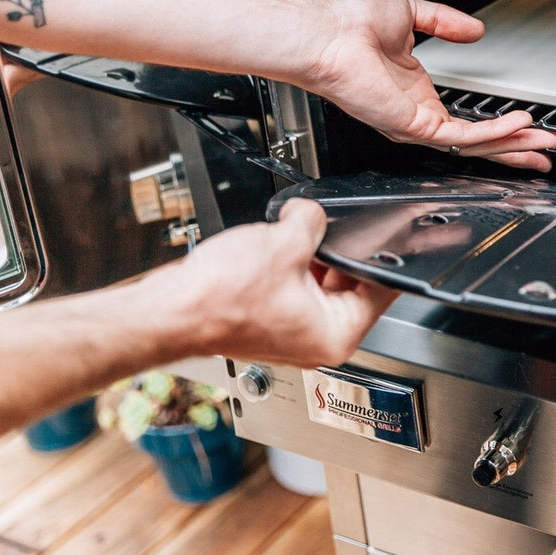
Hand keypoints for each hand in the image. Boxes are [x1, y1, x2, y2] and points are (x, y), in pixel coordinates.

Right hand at [160, 199, 396, 366]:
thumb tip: (313, 213)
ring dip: (313, 258)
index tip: (388, 237)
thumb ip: (313, 220)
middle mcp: (318, 341)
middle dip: (340, 253)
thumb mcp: (285, 242)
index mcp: (337, 334)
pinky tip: (277, 249)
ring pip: (321, 285)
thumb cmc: (219, 299)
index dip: (381, 256)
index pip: (382, 290)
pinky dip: (291, 267)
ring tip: (293, 240)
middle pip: (352, 286)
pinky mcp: (268, 322)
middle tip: (329, 230)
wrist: (167, 311)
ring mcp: (292, 333)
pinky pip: (295, 288)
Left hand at [297, 0, 555, 170]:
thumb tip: (476, 30)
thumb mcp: (412, 15)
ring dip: (512, 144)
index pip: (467, 121)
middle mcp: (417, 115)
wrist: (326, 34)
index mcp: (416, 94)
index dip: (500, 126)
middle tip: (546, 148)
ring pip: (474, 145)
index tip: (527, 124)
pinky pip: (461, 136)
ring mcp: (415, 124)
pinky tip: (516, 124)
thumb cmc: (349, 25)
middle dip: (516, 147)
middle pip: (477, 143)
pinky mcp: (413, 125)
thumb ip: (447, 24)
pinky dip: (493, 132)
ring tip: (542, 140)